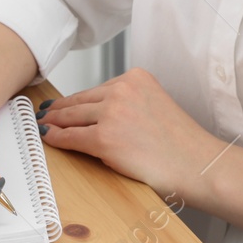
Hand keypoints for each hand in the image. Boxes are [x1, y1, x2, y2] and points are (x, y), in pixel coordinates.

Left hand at [35, 67, 221, 203]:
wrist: (197, 164)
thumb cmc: (182, 145)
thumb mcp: (155, 107)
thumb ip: (129, 104)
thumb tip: (98, 113)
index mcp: (136, 77)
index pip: (97, 89)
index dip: (76, 100)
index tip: (62, 103)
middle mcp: (123, 89)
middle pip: (80, 100)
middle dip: (60, 109)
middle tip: (46, 114)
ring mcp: (112, 112)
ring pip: (72, 116)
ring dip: (55, 121)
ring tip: (45, 125)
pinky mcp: (104, 138)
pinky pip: (72, 137)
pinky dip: (57, 138)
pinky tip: (49, 138)